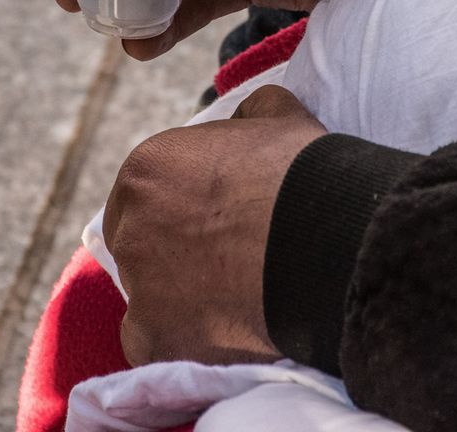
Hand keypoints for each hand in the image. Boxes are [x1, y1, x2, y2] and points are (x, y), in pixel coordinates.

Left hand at [102, 85, 327, 366]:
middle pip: (138, 244)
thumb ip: (249, 113)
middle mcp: (129, 226)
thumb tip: (247, 115)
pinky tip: (222, 330)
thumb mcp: (279, 116)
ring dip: (178, 296)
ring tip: (233, 297)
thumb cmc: (303, 173)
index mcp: (146, 168)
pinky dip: (183, 339)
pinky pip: (155, 343)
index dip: (180, 207)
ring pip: (147, 296)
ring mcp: (139, 286)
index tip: (213, 220)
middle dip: (172, 251)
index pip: (145, 193)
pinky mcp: (155, 339)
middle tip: (223, 259)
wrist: (328, 239)